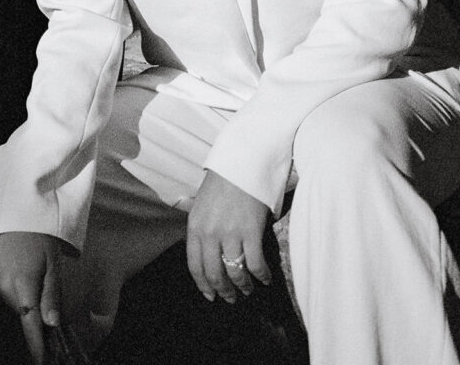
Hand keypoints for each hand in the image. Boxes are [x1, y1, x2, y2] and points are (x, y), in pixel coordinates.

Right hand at [0, 231, 62, 362]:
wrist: (21, 213)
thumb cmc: (42, 236)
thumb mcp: (53, 264)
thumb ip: (52, 294)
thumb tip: (52, 324)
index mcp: (23, 284)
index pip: (28, 323)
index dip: (36, 345)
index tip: (42, 361)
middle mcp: (5, 286)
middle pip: (19, 320)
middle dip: (32, 335)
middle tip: (47, 346)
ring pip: (12, 312)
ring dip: (25, 321)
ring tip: (39, 330)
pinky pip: (6, 301)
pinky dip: (18, 308)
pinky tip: (28, 310)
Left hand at [186, 170, 270, 303]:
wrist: (243, 161)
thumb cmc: (222, 180)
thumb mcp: (201, 204)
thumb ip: (201, 228)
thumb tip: (206, 252)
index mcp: (195, 226)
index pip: (195, 265)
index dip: (203, 285)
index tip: (210, 295)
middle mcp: (210, 233)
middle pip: (214, 273)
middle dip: (223, 290)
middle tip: (230, 298)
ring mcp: (231, 233)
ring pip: (235, 272)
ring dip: (242, 286)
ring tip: (247, 290)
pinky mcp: (251, 231)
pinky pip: (255, 263)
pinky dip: (261, 275)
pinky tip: (265, 279)